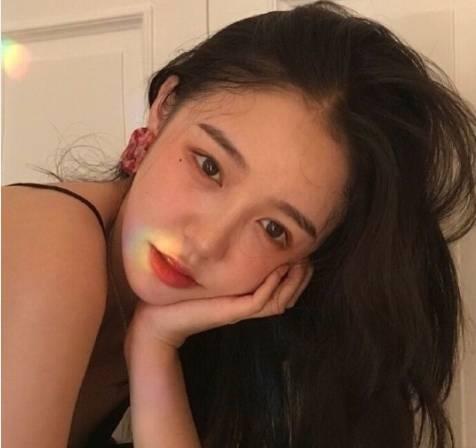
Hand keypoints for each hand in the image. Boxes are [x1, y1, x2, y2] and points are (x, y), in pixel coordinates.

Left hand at [125, 260, 313, 352]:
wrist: (160, 318)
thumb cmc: (182, 294)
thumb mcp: (209, 273)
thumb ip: (225, 262)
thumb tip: (235, 236)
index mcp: (246, 297)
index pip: (283, 290)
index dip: (297, 275)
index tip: (303, 255)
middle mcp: (247, 305)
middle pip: (287, 297)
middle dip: (301, 278)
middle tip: (308, 259)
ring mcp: (240, 309)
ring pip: (279, 301)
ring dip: (292, 282)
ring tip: (298, 263)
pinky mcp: (231, 312)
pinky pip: (259, 301)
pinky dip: (271, 287)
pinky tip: (277, 271)